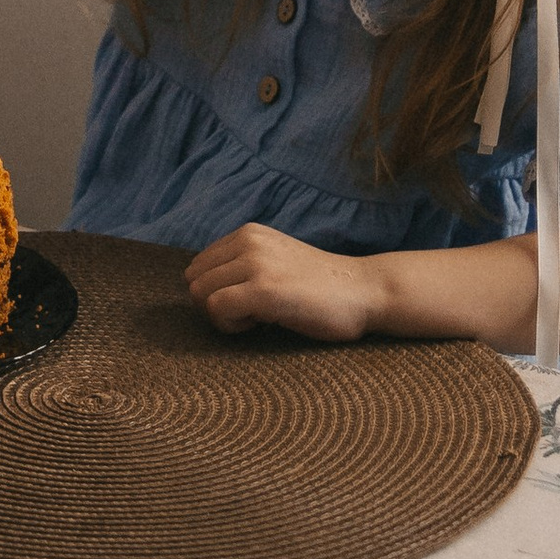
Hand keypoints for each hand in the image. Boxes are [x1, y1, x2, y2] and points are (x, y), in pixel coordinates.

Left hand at [185, 225, 387, 343]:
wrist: (364, 292)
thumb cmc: (319, 286)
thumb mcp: (275, 260)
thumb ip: (242, 264)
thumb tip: (199, 286)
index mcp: (248, 233)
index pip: (199, 266)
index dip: (216, 291)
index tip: (247, 301)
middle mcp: (248, 241)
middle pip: (195, 280)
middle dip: (215, 303)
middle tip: (251, 313)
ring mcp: (256, 264)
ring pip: (201, 294)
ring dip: (224, 315)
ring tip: (258, 317)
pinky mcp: (264, 290)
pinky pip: (217, 309)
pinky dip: (231, 325)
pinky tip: (261, 325)